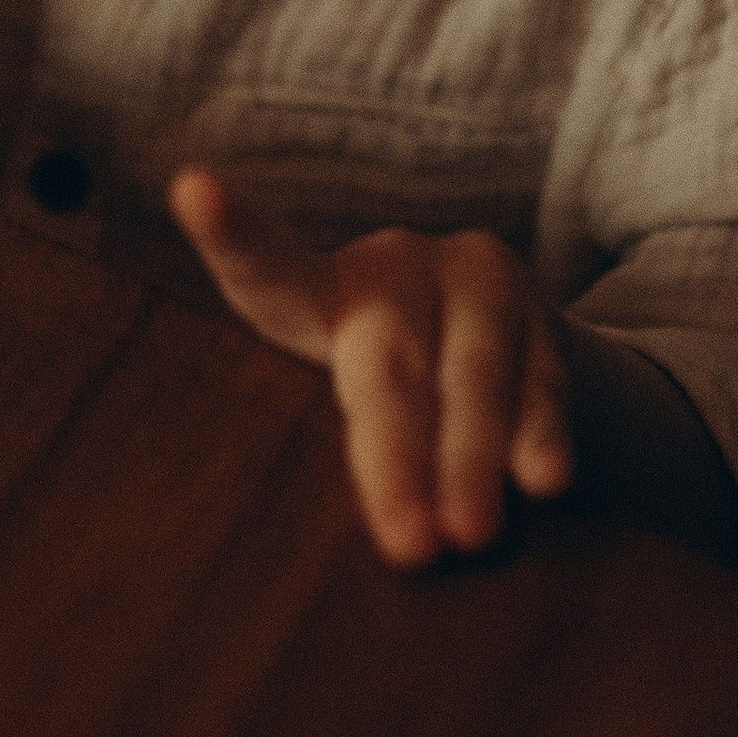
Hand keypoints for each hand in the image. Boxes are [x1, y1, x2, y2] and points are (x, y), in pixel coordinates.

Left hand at [170, 172, 572, 568]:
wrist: (490, 357)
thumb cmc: (381, 403)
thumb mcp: (335, 406)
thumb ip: (336, 444)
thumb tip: (371, 542)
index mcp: (316, 289)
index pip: (266, 266)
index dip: (231, 233)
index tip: (193, 190)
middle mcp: (393, 267)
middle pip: (389, 360)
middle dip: (397, 457)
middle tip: (410, 547)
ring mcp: (473, 280)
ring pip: (473, 369)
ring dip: (472, 455)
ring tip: (472, 535)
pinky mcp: (540, 312)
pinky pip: (541, 379)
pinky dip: (538, 432)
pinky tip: (544, 481)